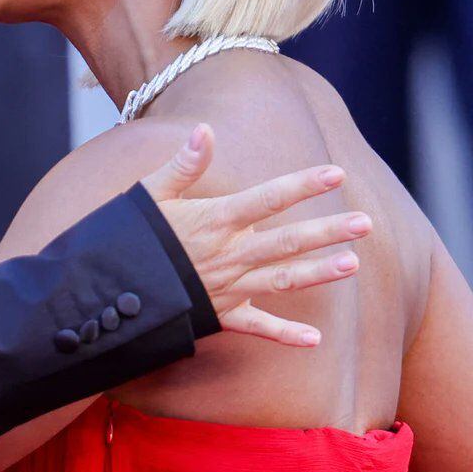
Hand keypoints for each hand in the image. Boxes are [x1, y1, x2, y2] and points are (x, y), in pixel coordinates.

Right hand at [141, 125, 370, 346]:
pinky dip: (284, 335)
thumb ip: (183, 164)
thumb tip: (206, 130)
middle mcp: (228, 255)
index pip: (267, 198)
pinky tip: (315, 341)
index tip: (335, 173)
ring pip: (281, 280)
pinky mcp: (219, 315)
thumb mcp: (149, 193)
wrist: (108, 291)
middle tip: (364, 223)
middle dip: (327, 231)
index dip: (302, 185)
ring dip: (318, 273)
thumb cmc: (127, 236)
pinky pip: (256, 328)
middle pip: (286, 241)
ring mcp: (227, 287)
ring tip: (352, 264)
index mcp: (214, 221)